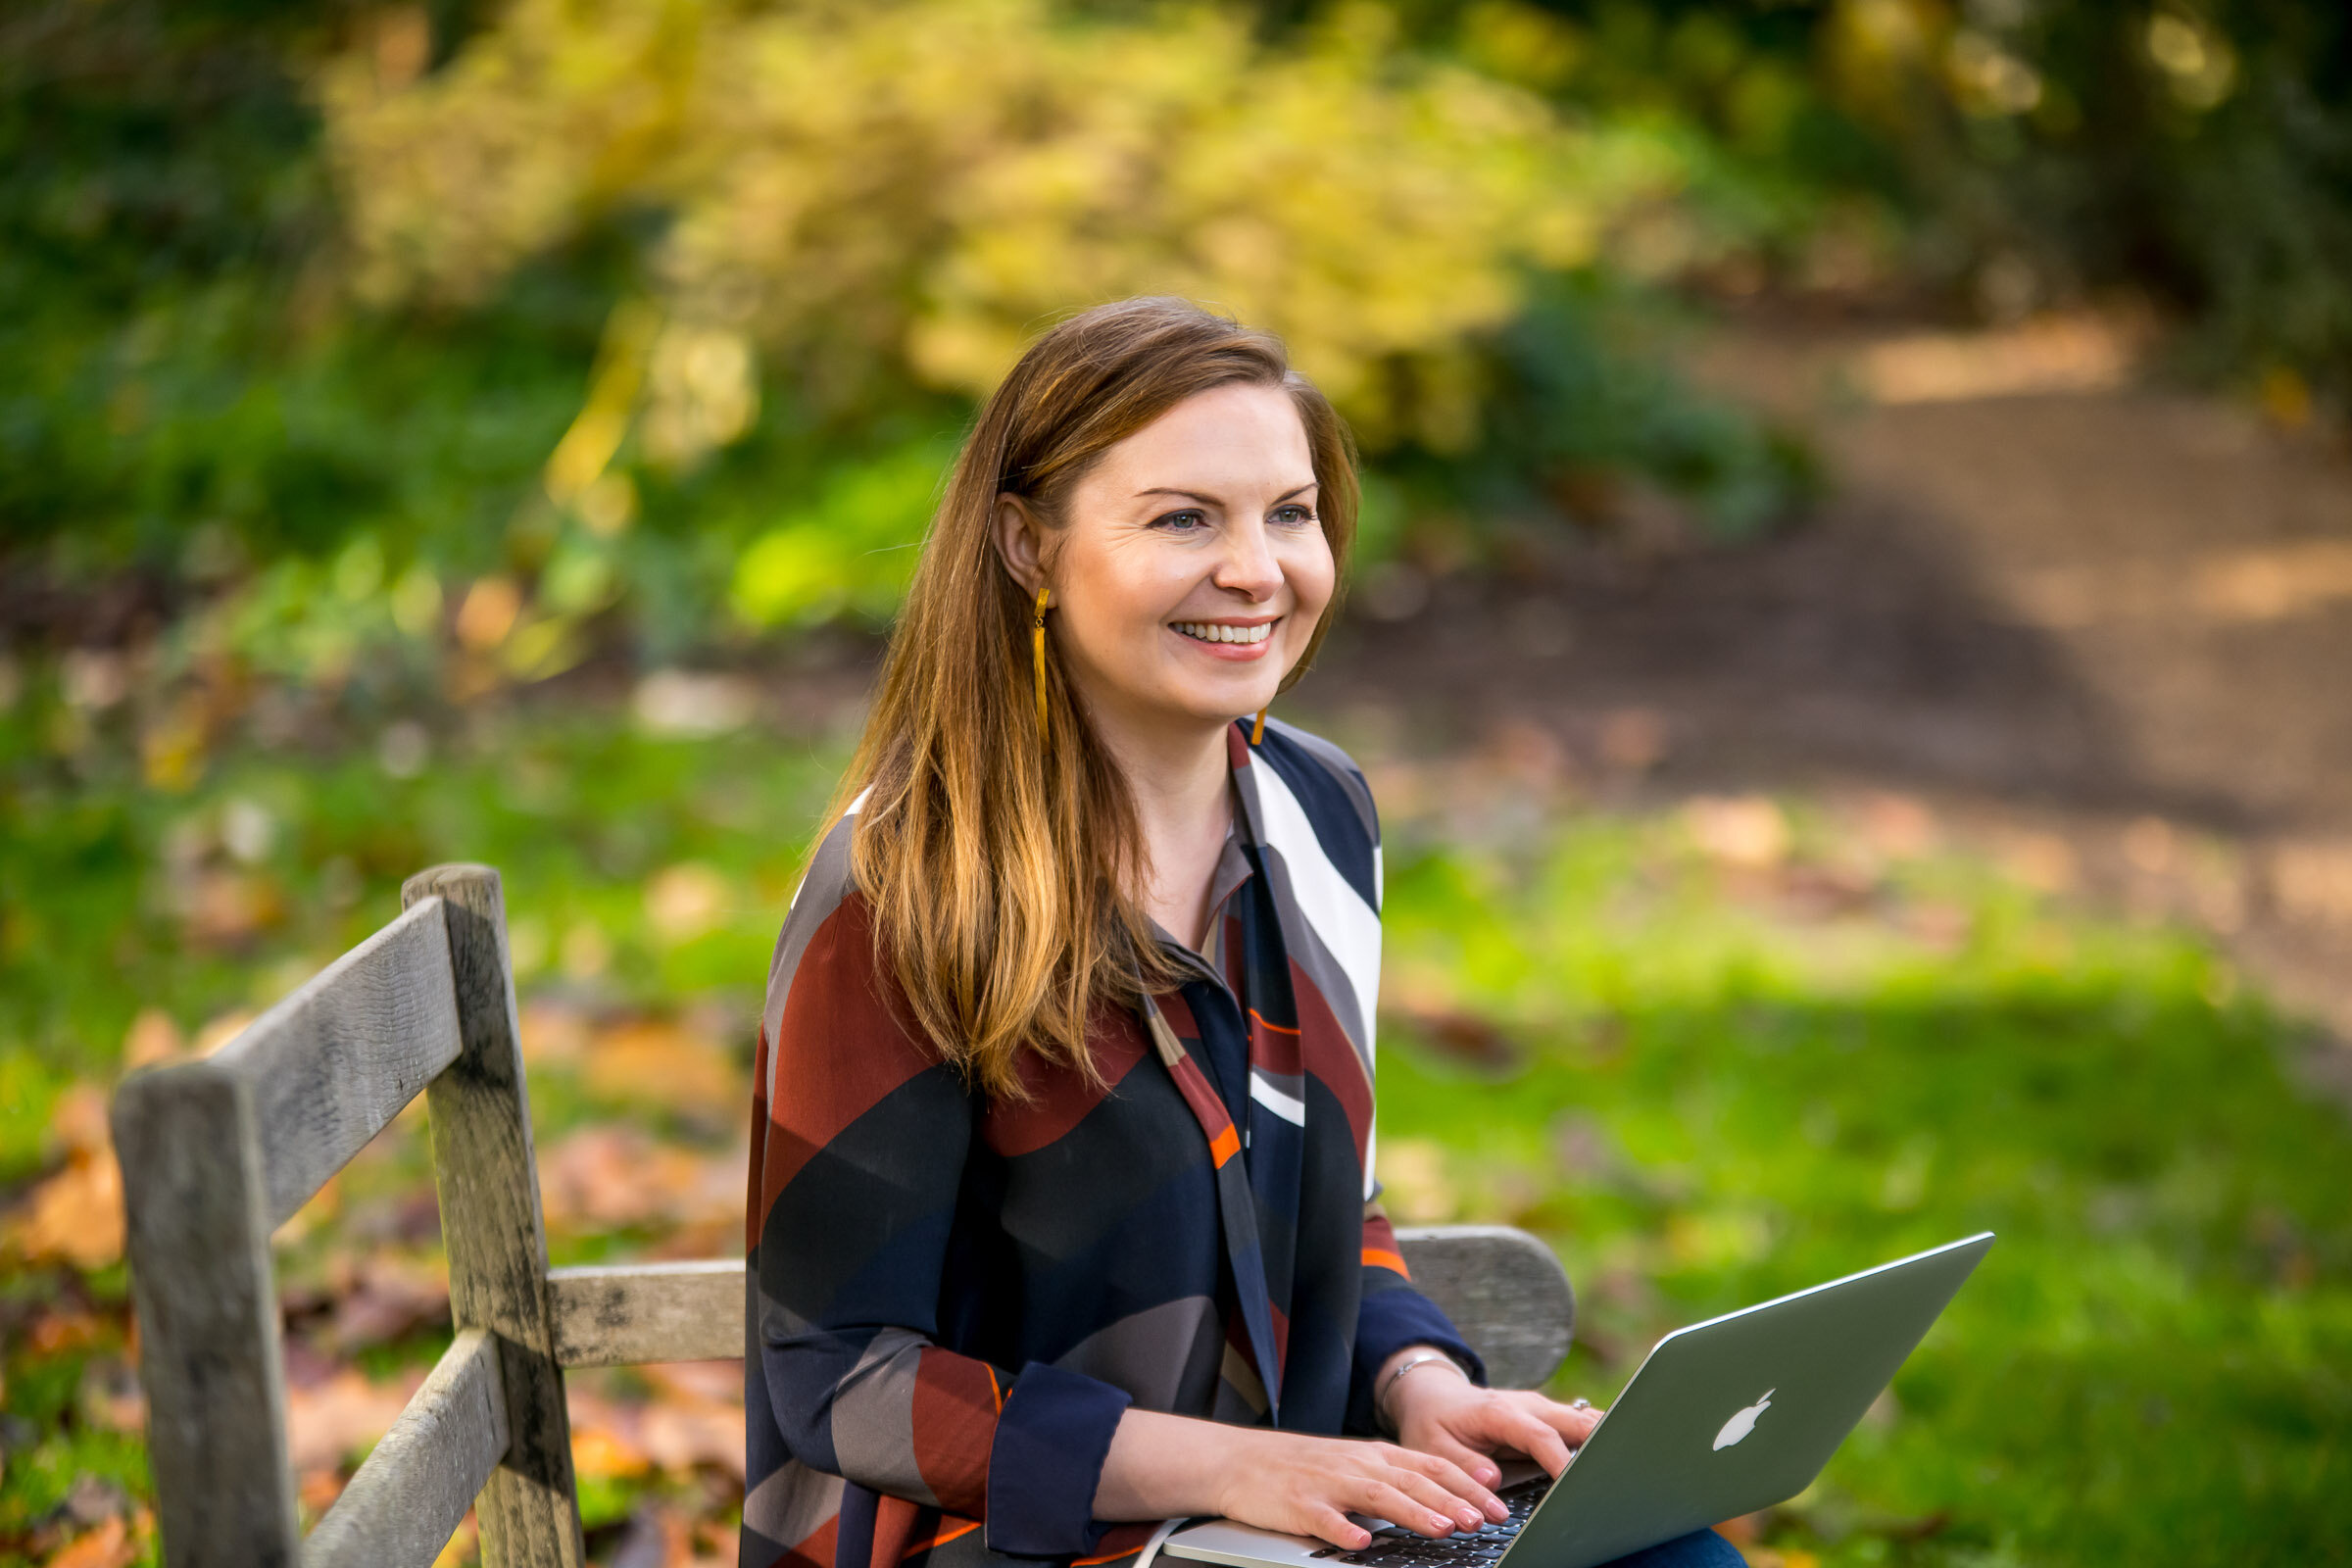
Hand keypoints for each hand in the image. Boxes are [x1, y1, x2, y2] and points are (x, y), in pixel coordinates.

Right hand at [1206, 1427, 1507, 1550]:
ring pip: (1378, 1495)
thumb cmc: (1301, 1469)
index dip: (1466, 1483)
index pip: (1430, 1465)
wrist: (1239, 1460)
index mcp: (1373, 1455)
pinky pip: (1324, 1517)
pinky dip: (1343, 1527)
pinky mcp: (1299, 1503)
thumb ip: (1393, 1479)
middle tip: (1483, 1519)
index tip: (1498, 1502)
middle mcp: (1357, 1463)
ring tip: (1442, 1528)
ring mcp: (1328, 1482)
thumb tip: (1444, 1499)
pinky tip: (1361, 1541)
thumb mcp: (1353, 1465)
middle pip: (1413, 1479)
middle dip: (1453, 1499)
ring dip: (1413, 1512)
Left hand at [1382, 1360, 1602, 1482]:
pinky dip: (1601, 1440)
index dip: (1560, 1461)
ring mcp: (1544, 1409)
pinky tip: (1617, 1460)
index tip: (1576, 1486)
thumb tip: (1493, 1481)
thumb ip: (1463, 1465)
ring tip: (1628, 1467)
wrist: (1435, 1396)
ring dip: (1608, 1440)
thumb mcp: (1434, 1448)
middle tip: (1620, 1473)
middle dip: (1600, 1445)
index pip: (1540, 1437)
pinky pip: (1584, 1426)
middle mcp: (1529, 1406)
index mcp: (1501, 1412)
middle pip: (1576, 1422)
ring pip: (1587, 1420)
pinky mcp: (1552, 1417)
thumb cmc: (1434, 1424)